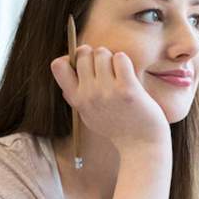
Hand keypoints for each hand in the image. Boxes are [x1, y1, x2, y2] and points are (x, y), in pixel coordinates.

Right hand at [51, 46, 170, 153]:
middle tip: (107, 69)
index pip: (58, 66)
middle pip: (83, 53)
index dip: (71, 58)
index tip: (85, 65)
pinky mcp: (127, 90)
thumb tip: (62, 75)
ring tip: (119, 74)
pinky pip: (120, 58)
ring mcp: (107, 92)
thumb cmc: (117, 128)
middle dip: (95, 56)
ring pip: (102, 53)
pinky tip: (129, 75)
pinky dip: (125, 62)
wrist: (141, 145)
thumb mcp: (88, 115)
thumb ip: (75, 96)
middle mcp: (89, 95)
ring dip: (112, 58)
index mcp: (77, 100)